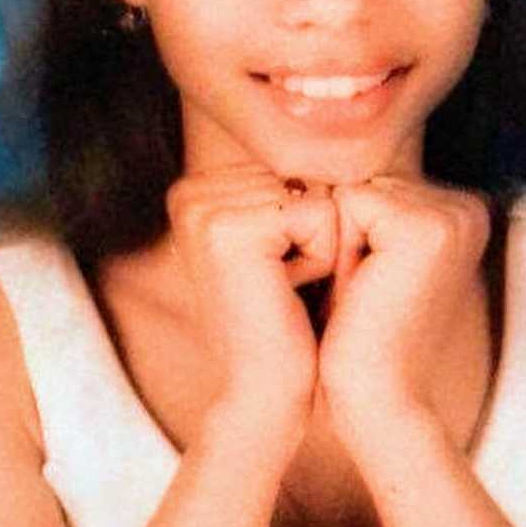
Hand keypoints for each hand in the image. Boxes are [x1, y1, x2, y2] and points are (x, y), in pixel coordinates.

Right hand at [165, 165, 336, 449]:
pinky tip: (288, 292)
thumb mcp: (284, 240)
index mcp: (198, 187)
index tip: (277, 269)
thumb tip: (334, 134)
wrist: (266, 392)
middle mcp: (191, 190)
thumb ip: (289, 185)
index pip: (294, 164)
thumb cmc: (288, 319)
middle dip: (315, 230)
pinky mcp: (228, 229)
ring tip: (285, 288)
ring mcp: (202, 208)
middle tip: (283, 284)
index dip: (308, 220)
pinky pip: (320, 213)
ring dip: (321, 244)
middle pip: (304, 172)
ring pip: (316, 191)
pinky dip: (323, 256)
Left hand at [318, 176, 490, 447]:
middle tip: (367, 291)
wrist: (377, 397)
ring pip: (353, 190)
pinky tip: (360, 287)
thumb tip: (325, 164)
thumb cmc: (362, 334)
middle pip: (365, 180)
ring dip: (340, 240)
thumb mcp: (373, 255)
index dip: (354, 232)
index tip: (374, 283)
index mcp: (463, 212)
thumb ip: (373, 206)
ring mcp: (452, 215)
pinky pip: (346, 202)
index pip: (375, 181)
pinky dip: (338, 246)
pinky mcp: (425, 228)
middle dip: (347, 232)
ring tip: (363, 291)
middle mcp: (467, 208)